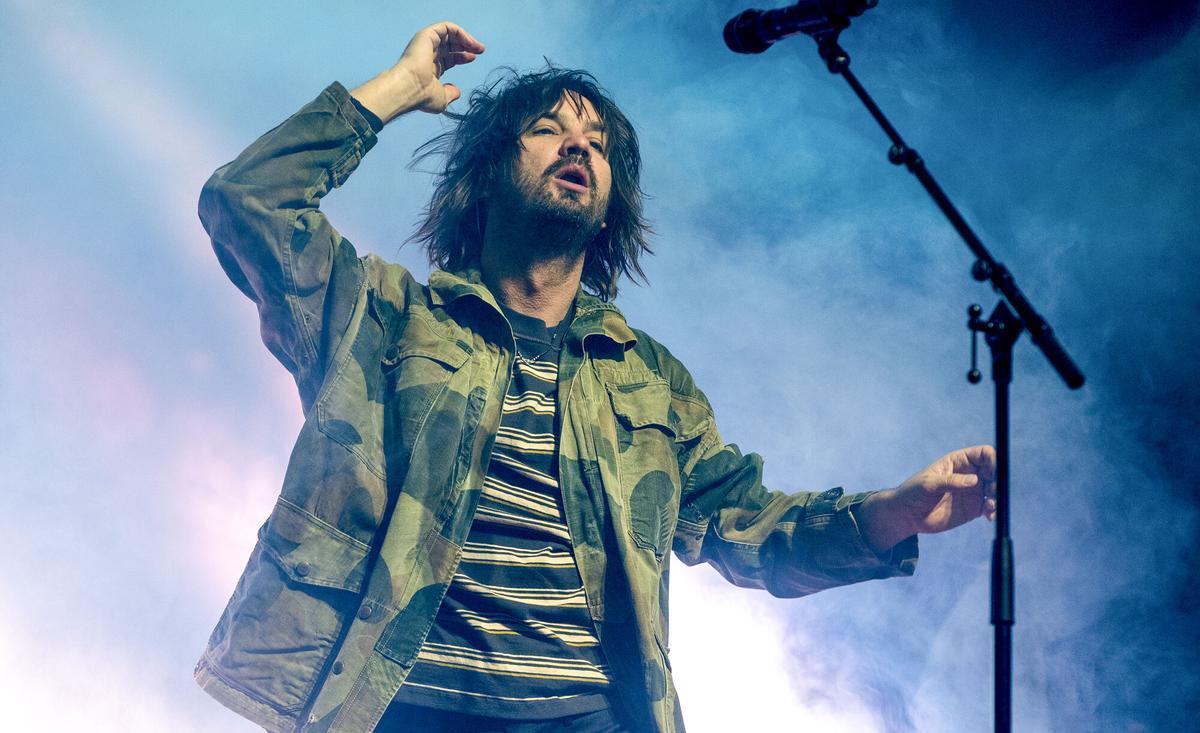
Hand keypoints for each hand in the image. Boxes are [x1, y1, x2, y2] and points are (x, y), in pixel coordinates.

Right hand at [395, 21, 485, 113]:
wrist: (410, 88)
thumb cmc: (423, 96)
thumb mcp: (442, 98)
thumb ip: (450, 93)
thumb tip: (456, 91)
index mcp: (429, 68)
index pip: (448, 57)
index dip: (462, 56)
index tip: (474, 58)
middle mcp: (427, 54)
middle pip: (450, 45)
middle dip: (466, 45)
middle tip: (480, 50)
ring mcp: (426, 44)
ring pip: (449, 34)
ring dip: (466, 38)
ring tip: (478, 47)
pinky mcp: (426, 35)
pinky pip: (446, 27)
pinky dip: (460, 32)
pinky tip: (470, 42)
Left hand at [857, 445, 996, 552]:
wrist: (908, 515)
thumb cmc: (914, 492)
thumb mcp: (929, 484)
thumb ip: (950, 481)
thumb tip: (974, 481)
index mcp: (958, 461)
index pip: (984, 454)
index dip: (993, 460)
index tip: (994, 473)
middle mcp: (969, 474)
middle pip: (994, 471)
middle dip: (998, 481)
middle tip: (992, 492)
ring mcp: (973, 491)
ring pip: (996, 489)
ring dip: (998, 497)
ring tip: (990, 507)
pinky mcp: (974, 507)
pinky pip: (991, 507)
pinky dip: (994, 510)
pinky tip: (989, 516)